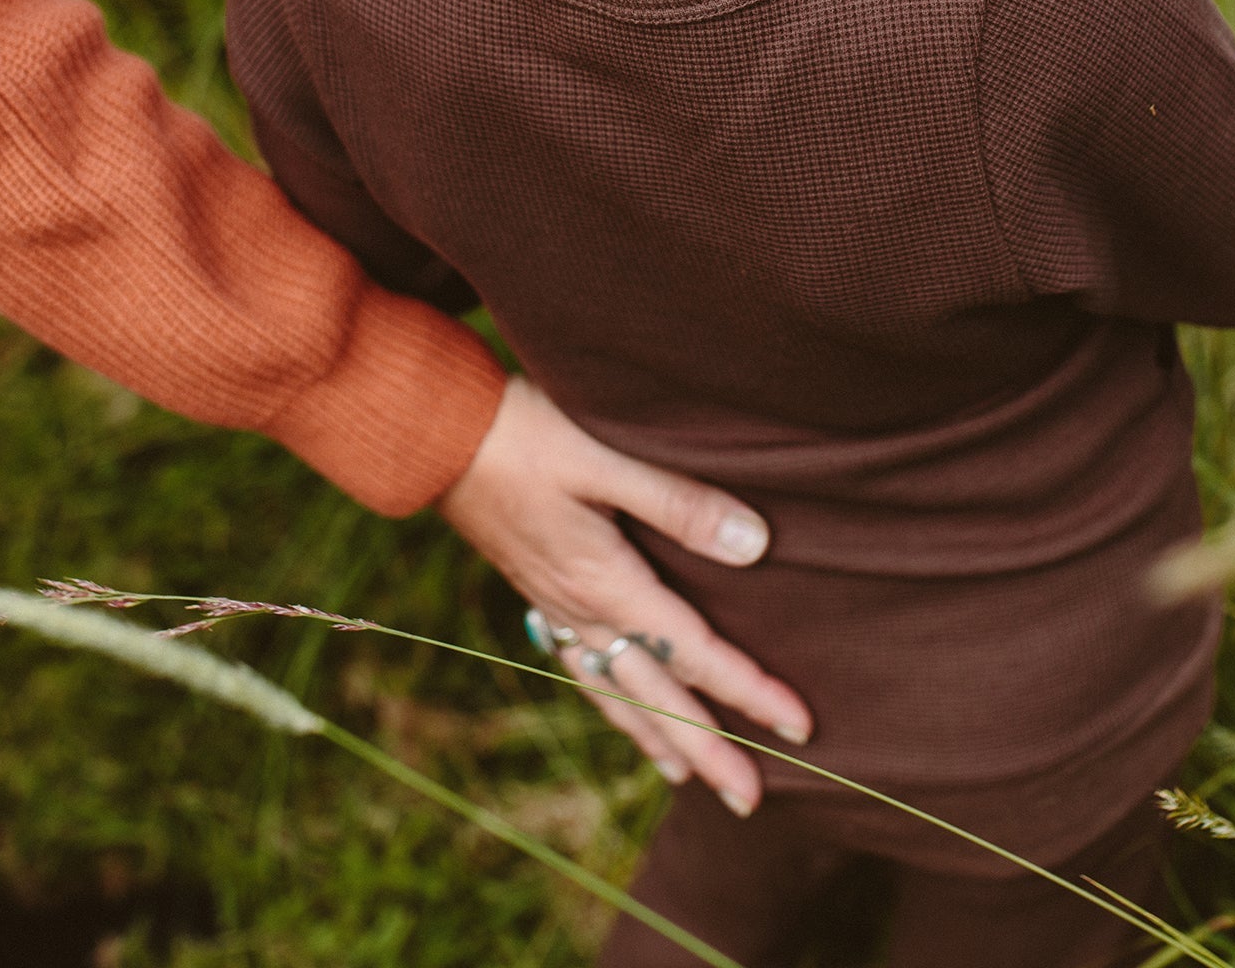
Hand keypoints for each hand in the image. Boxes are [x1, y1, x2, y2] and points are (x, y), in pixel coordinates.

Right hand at [437, 375, 811, 815]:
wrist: (436, 437)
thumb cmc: (525, 436)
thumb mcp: (605, 459)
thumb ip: (679, 503)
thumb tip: (754, 544)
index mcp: (607, 583)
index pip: (694, 652)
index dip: (749, 690)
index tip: (798, 726)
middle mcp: (582, 610)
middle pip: (657, 694)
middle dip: (708, 748)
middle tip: (752, 798)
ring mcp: (556, 606)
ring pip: (617, 692)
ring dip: (659, 738)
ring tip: (691, 778)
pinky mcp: (540, 591)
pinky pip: (583, 669)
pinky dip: (612, 703)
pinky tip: (622, 709)